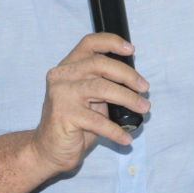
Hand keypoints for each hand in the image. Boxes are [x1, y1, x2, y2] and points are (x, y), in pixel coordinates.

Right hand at [32, 33, 149, 174]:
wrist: (48, 150)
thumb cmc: (74, 122)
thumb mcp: (88, 97)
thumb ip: (103, 83)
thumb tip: (136, 81)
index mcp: (68, 67)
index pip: (89, 43)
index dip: (112, 42)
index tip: (131, 50)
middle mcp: (62, 76)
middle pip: (100, 63)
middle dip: (128, 74)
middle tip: (145, 88)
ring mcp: (61, 95)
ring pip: (102, 88)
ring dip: (128, 98)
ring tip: (143, 108)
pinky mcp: (64, 116)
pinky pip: (98, 121)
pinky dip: (116, 130)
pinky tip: (126, 138)